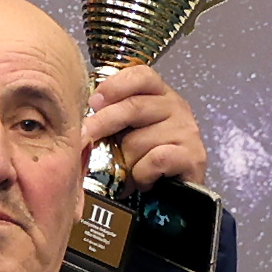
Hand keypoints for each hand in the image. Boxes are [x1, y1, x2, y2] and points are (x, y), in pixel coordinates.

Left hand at [82, 60, 208, 189]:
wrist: (174, 196)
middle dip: (103, 123)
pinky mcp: (193, 156)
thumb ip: (109, 118)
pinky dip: (142, 174)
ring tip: (128, 171)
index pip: (141, 75)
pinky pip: (155, 160)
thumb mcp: (125, 134)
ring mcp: (187, 131)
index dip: (115, 85)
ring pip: (140, 140)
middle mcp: (177, 107)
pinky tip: (144, 180)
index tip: (93, 101)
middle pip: (134, 106)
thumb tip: (78, 121)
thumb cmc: (143, 161)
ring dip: (125, 161)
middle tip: (84, 137)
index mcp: (159, 95)